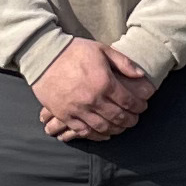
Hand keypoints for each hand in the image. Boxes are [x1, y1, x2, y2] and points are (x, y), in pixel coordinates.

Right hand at [34, 35, 149, 143]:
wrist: (43, 56)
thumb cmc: (74, 51)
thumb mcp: (102, 49)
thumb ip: (123, 62)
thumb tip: (141, 75)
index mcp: (104, 82)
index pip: (128, 101)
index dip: (138, 106)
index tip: (142, 107)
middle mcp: (93, 99)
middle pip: (118, 117)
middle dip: (130, 120)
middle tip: (135, 119)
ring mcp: (78, 109)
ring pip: (103, 127)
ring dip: (116, 129)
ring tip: (122, 127)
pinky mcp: (65, 115)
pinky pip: (84, 131)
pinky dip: (97, 135)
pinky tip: (104, 134)